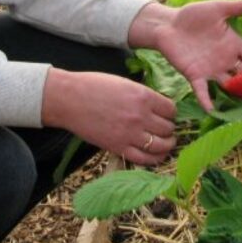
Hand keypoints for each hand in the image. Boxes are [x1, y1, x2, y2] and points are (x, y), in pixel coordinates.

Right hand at [41, 69, 175, 165]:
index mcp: (143, 96)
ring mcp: (130, 134)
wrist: (70, 99)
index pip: (171, 110)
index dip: (171, 113)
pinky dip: (154, 159)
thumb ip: (143, 95)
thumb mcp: (125, 83)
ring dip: (167, 145)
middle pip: (168, 128)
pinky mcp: (119, 148)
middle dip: (169, 129)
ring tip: (166, 143)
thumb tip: (158, 107)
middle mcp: (141, 116)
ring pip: (162, 146)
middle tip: (166, 128)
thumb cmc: (94, 86)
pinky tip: (156, 155)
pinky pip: (145, 159)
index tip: (167, 114)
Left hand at [133, 0, 241, 111]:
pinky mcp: (194, 75)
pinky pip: (202, 89)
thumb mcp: (219, 8)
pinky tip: (211, 109)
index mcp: (233, 44)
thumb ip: (241, 7)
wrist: (168, 24)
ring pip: (230, 85)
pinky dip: (206, 99)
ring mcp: (211, 69)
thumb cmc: (193, 15)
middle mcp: (225, 60)